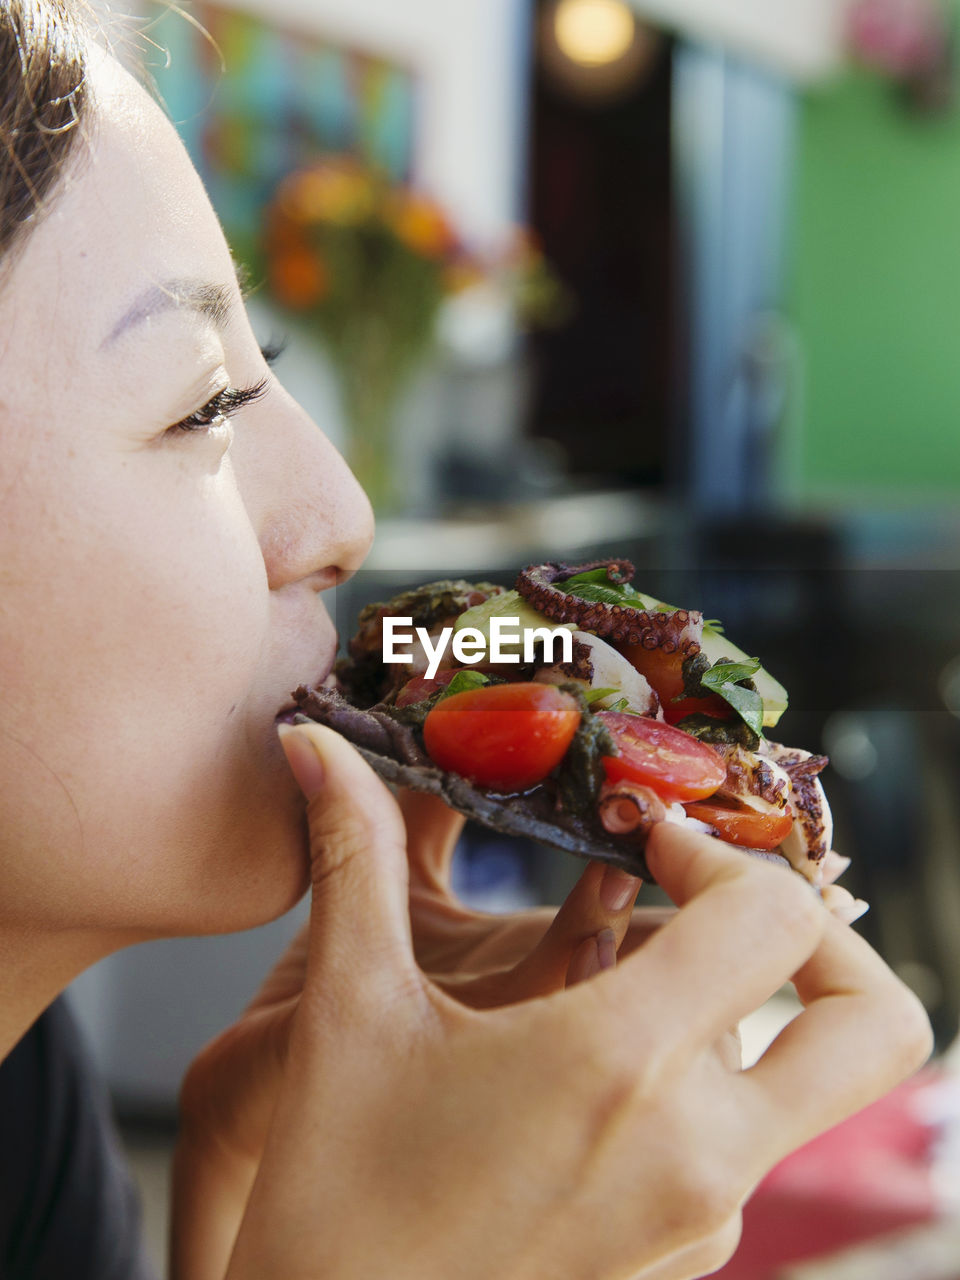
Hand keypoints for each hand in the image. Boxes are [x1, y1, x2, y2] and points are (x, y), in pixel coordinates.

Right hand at [218, 723, 930, 1279]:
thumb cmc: (333, 1189)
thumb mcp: (351, 1009)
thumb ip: (354, 855)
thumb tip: (315, 746)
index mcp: (621, 1066)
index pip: (779, 918)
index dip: (725, 854)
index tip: (646, 842)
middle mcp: (698, 1151)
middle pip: (876, 1022)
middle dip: (827, 940)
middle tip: (724, 907)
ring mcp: (706, 1219)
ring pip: (799, 1076)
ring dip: (738, 1007)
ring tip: (625, 978)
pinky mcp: (688, 1256)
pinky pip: (745, 1141)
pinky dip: (699, 1079)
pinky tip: (593, 1069)